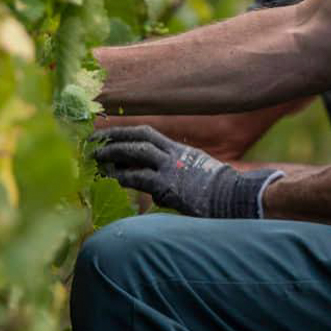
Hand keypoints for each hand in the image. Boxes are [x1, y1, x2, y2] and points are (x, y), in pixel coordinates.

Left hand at [88, 125, 280, 218]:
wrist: (236, 198)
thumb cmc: (218, 194)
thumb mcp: (196, 178)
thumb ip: (174, 179)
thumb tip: (157, 195)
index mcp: (180, 150)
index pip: (147, 134)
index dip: (126, 132)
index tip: (108, 134)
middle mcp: (174, 154)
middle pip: (139, 136)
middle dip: (115, 136)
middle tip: (95, 141)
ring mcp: (171, 168)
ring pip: (136, 151)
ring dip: (114, 153)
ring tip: (96, 158)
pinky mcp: (169, 185)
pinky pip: (139, 177)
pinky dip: (122, 175)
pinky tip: (109, 178)